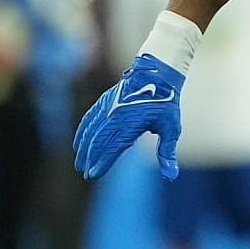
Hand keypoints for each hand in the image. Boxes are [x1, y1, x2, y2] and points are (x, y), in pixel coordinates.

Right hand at [72, 55, 185, 179]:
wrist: (156, 72)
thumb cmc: (166, 102)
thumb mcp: (171, 128)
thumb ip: (167, 152)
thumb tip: (171, 176)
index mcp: (132, 123)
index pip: (113, 147)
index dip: (103, 161)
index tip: (94, 174)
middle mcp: (116, 115)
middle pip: (98, 140)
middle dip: (90, 158)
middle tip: (85, 174)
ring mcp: (109, 107)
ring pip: (91, 130)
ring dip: (83, 148)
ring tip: (78, 163)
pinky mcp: (105, 101)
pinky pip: (89, 118)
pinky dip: (82, 131)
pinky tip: (78, 143)